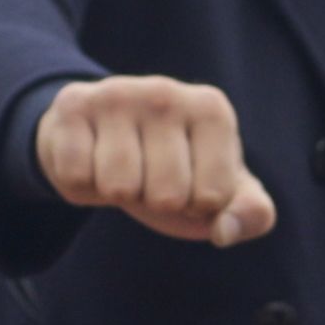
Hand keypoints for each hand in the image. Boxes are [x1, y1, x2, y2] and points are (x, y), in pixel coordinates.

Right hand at [32, 74, 274, 246]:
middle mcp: (167, 92)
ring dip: (117, 194)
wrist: (100, 138)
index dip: (196, 206)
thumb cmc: (171, 170)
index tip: (187, 180)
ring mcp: (117, 94)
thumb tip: (225, 231)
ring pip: (119, 187)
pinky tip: (90, 160)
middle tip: (148, 176)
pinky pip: (77, 178)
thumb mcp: (220, 192)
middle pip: (166, 196)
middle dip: (154, 201)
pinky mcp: (73, 105)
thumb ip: (251, 214)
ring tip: (120, 168)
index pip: (213, 197)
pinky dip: (81, 185)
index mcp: (212, 110)